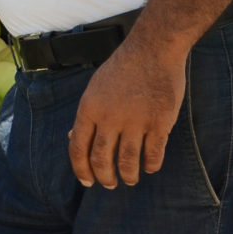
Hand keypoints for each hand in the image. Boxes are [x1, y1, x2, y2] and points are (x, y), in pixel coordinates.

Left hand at [68, 42, 186, 188]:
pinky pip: (153, 154)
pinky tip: (149, 167)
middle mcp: (110, 118)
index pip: (78, 148)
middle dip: (104, 178)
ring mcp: (136, 121)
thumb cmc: (122, 69)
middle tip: (109, 184)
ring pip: (128, 162)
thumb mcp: (95, 88)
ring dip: (128, 176)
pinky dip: (151, 165)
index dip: (81, 170)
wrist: (153, 49)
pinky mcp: (160, 122)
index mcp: (89, 109)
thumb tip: (73, 138)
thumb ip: (87, 115)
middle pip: (102, 159)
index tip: (87, 181)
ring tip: (130, 179)